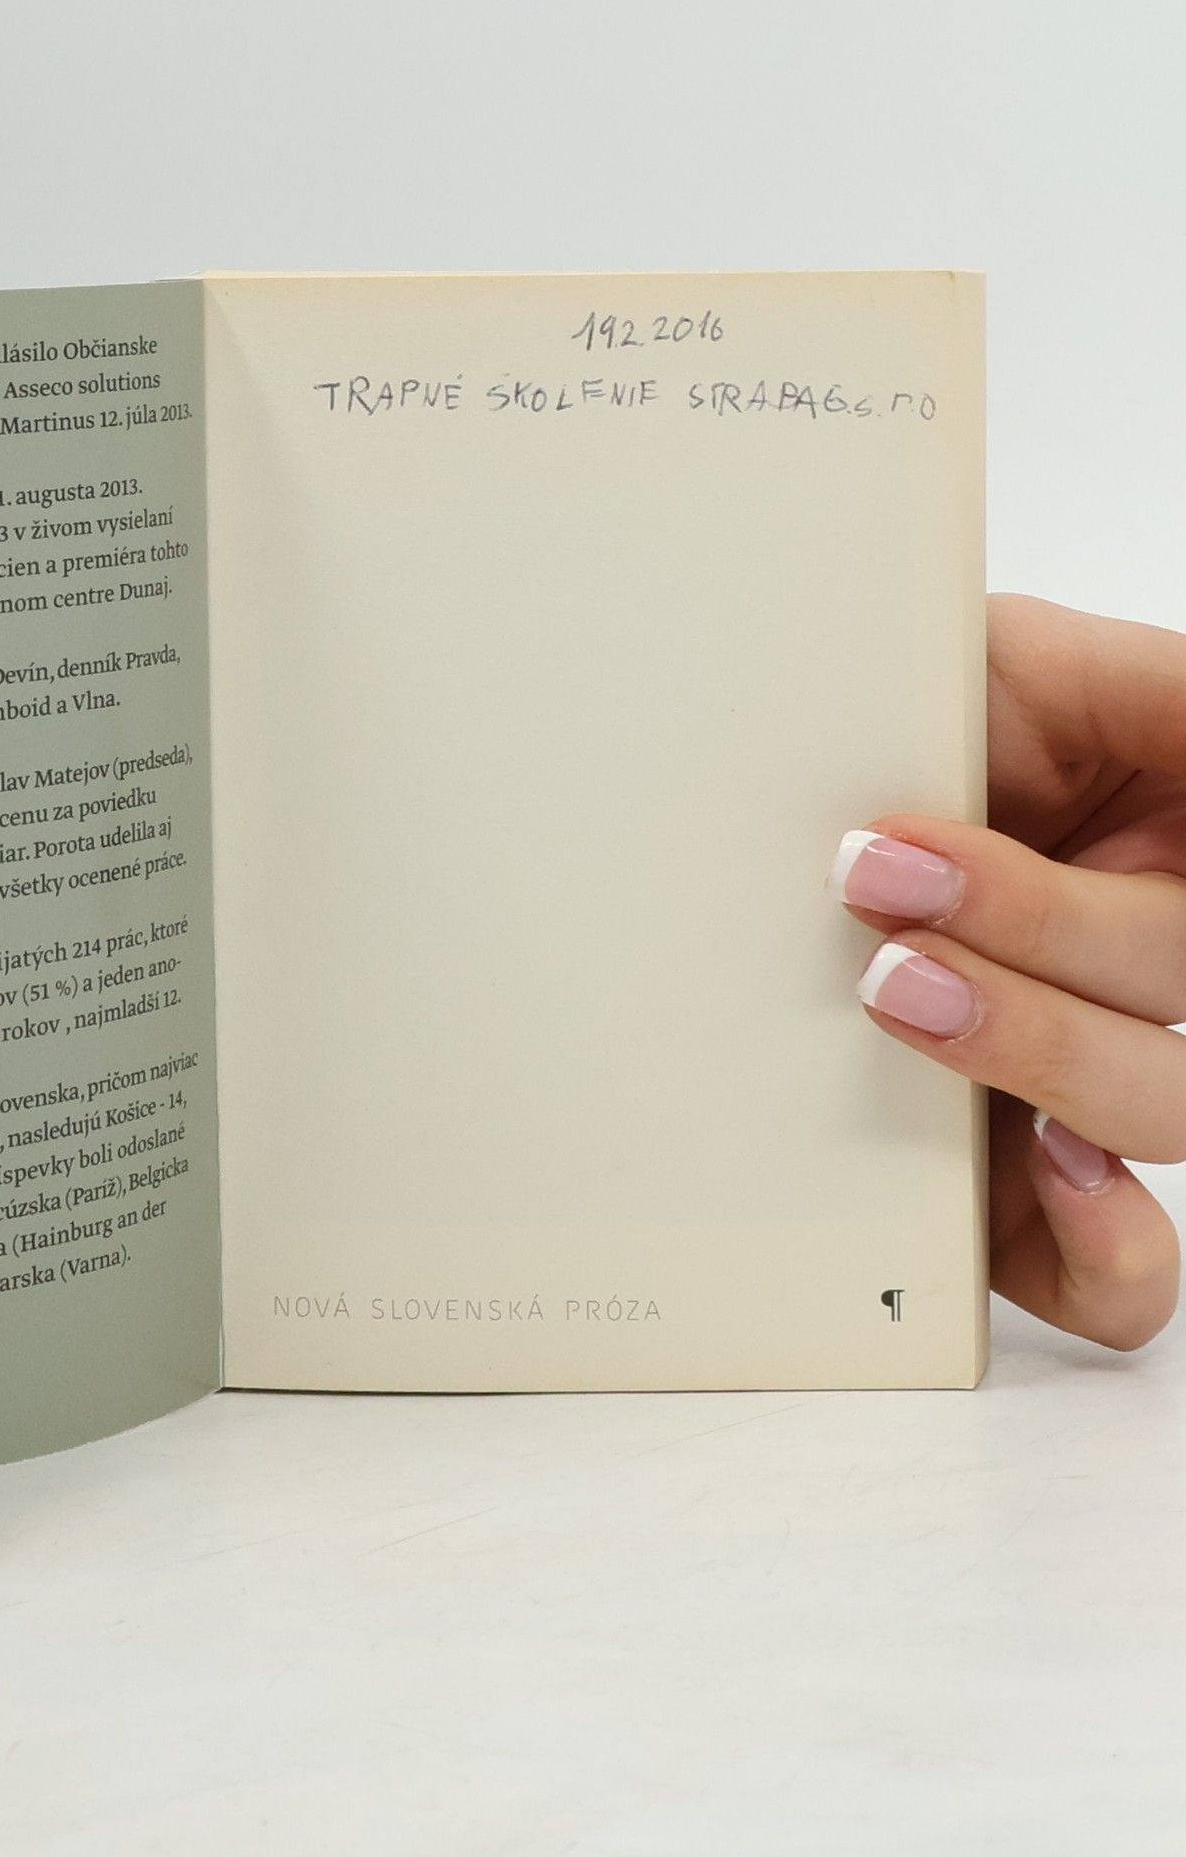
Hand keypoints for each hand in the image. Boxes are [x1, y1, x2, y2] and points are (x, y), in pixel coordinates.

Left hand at [831, 595, 1185, 1350]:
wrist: (786, 804)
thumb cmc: (895, 728)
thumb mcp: (1000, 658)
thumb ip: (1117, 684)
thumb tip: (1153, 693)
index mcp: (1171, 825)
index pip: (1183, 872)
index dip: (1080, 898)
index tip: (943, 830)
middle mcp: (1151, 956)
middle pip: (1177, 975)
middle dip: (1039, 925)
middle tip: (880, 879)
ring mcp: (1101, 1069)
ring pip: (1163, 1107)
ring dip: (1037, 1046)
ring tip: (895, 986)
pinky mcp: (1033, 1187)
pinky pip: (1117, 1274)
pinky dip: (1109, 1250)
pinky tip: (1059, 1180)